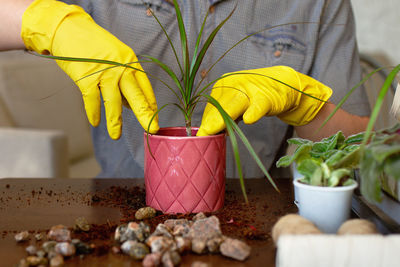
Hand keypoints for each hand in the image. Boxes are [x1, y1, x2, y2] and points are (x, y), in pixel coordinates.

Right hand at [21, 0, 158, 138]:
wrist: (70, 30)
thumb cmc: (95, 46)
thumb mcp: (116, 57)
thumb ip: (125, 79)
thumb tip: (131, 104)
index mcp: (131, 62)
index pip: (145, 87)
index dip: (150, 104)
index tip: (154, 118)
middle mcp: (121, 68)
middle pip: (136, 95)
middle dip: (144, 114)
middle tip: (152, 129)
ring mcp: (104, 73)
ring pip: (114, 102)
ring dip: (115, 121)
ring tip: (116, 136)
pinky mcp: (86, 78)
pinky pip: (92, 101)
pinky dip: (93, 113)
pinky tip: (95, 122)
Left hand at [197, 66, 331, 135]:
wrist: (283, 86)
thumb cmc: (255, 96)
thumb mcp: (236, 105)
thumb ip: (223, 116)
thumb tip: (207, 133)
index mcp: (223, 85)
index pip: (211, 107)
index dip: (206, 123)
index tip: (201, 137)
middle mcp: (234, 84)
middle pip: (219, 107)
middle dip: (210, 123)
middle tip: (202, 137)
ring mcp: (250, 89)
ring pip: (234, 105)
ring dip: (223, 119)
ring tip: (212, 130)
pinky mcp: (266, 97)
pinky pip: (259, 106)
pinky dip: (254, 112)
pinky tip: (249, 119)